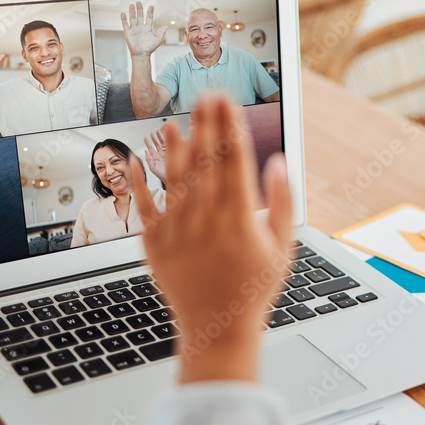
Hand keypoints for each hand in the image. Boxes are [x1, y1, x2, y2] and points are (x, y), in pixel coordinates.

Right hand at [120, 2, 167, 57]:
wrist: (142, 55)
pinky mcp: (128, 32)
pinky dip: (124, 19)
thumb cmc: (149, 48)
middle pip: (140, 16)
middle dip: (140, 9)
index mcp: (148, 28)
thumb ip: (162, 32)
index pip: (149, 18)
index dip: (150, 12)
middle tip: (139, 3)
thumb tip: (166, 26)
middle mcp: (141, 27)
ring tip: (132, 5)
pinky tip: (123, 14)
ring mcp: (134, 29)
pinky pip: (125, 24)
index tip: (151, 7)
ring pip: (133, 18)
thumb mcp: (158, 40)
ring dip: (132, 12)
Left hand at [132, 95, 291, 382]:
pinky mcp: (155, 245)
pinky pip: (146, 207)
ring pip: (175, 178)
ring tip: (176, 120)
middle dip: (206, 124)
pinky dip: (142, 182)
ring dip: (175, 146)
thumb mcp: (283, 247)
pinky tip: (140, 158)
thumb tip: (278, 163)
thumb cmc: (254, 288)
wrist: (218, 329)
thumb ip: (284, 202)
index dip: (230, 126)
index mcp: (241, 218)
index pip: (234, 160)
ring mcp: (178, 232)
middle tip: (206, 95)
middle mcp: (207, 220)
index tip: (227, 101)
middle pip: (205, 161)